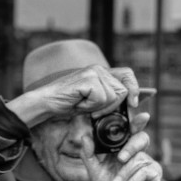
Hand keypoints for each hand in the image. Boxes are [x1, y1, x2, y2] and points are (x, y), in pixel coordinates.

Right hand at [8, 65, 140, 126]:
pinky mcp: (88, 79)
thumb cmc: (66, 104)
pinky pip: (101, 98)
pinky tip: (78, 103)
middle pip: (122, 90)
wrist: (46, 103)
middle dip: (112, 106)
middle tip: (93, 112)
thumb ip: (108, 98)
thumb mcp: (92, 102)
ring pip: (113, 96)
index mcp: (101, 72)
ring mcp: (94, 72)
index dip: (134, 88)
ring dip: (99, 107)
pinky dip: (90, 106)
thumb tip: (130, 101)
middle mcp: (99, 69)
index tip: (133, 103)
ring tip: (82, 105)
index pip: (127, 74)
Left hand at [79, 121, 165, 180]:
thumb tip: (85, 136)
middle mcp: (137, 153)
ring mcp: (148, 163)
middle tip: (120, 158)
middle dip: (131, 146)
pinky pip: (145, 172)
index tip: (139, 115)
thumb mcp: (94, 172)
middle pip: (141, 138)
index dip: (134, 121)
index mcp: (124, 148)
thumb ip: (89, 155)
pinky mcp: (155, 174)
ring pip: (139, 159)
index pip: (130, 130)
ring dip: (124, 174)